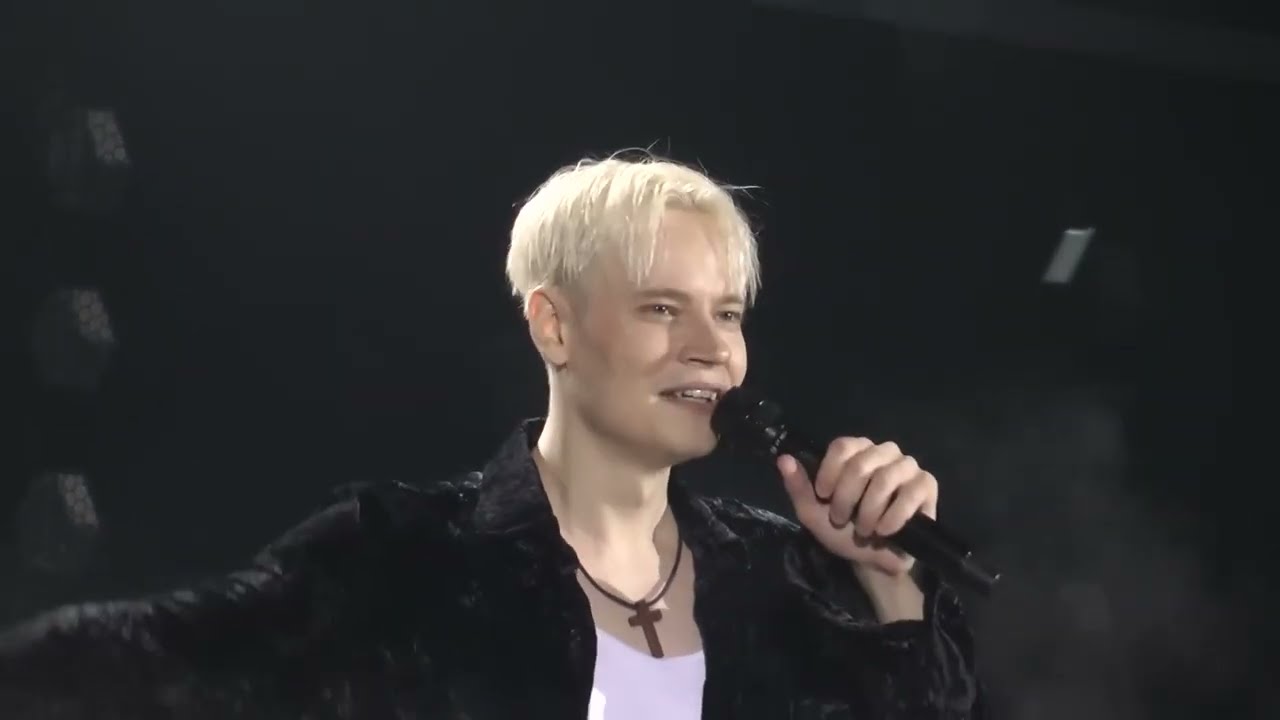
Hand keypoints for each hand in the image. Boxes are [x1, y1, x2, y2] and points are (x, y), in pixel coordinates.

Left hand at [778, 437, 937, 575]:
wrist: (873, 560)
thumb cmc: (843, 531)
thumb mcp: (813, 512)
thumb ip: (798, 486)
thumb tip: (783, 458)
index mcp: (856, 452)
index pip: (842, 446)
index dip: (830, 472)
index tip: (823, 496)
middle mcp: (883, 452)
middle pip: (862, 463)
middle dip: (847, 497)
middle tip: (842, 519)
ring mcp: (907, 467)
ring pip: (886, 477)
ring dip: (870, 510)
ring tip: (864, 529)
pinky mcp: (927, 485)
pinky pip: (911, 493)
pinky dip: (894, 516)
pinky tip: (885, 530)